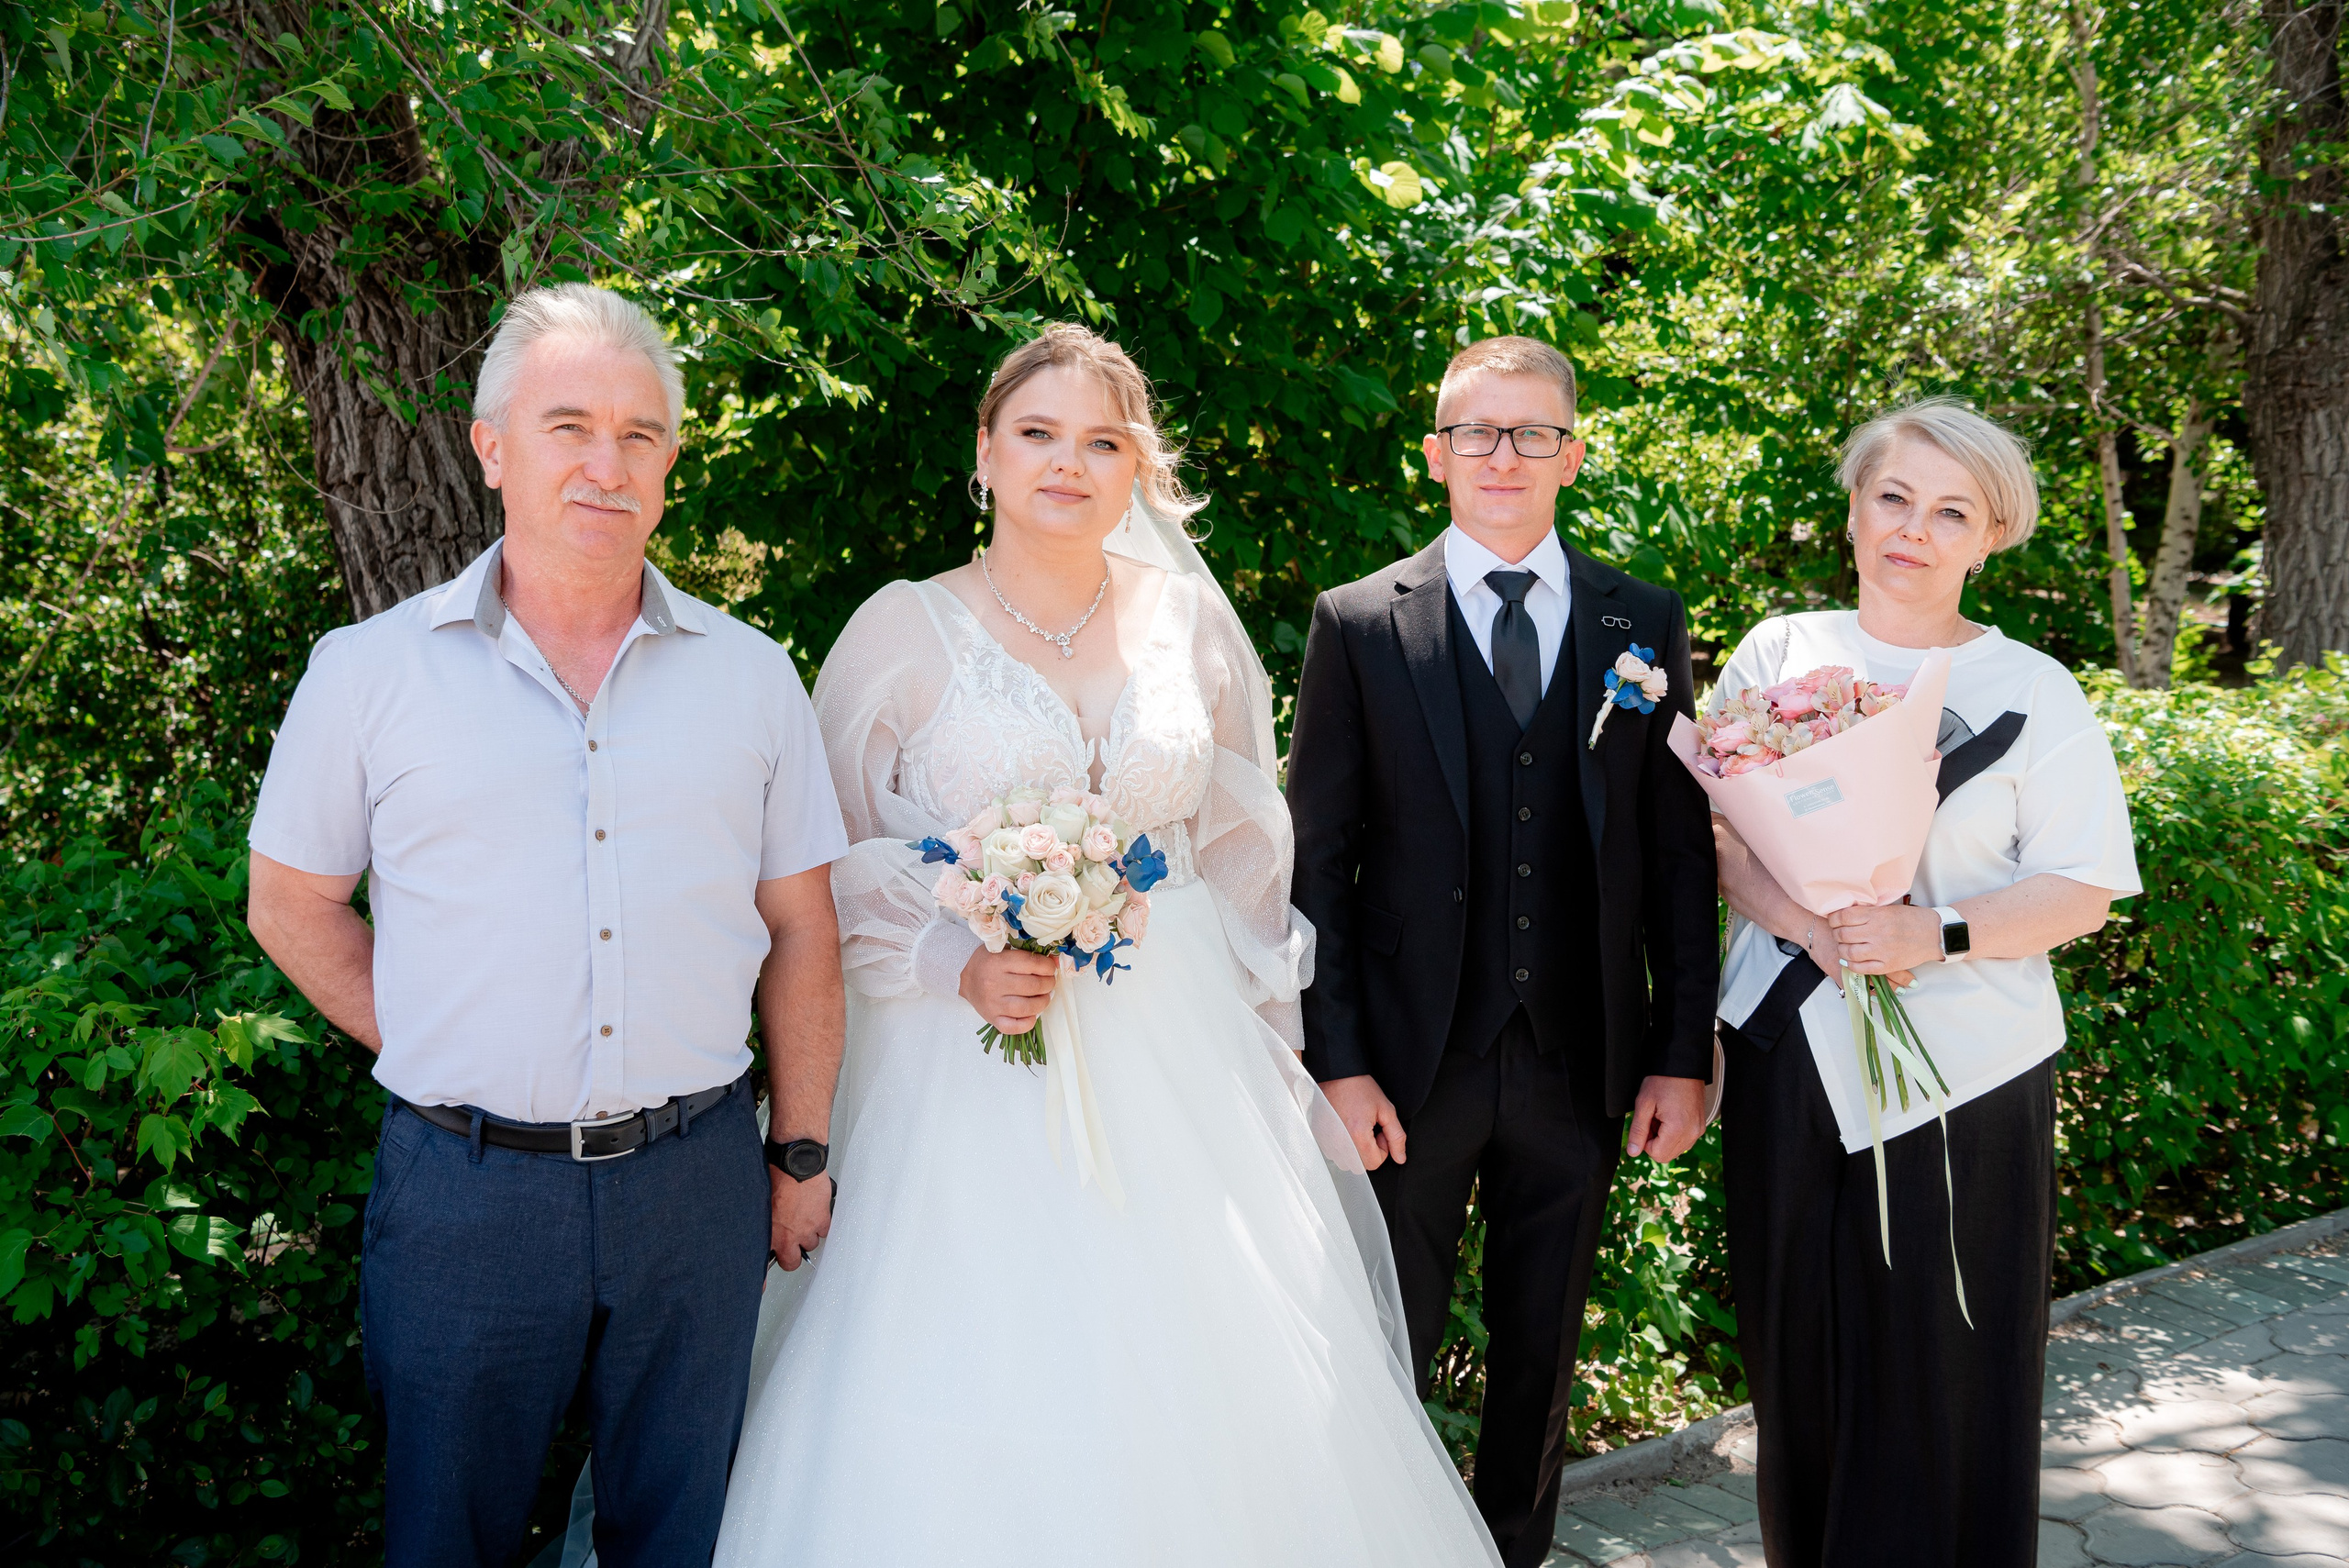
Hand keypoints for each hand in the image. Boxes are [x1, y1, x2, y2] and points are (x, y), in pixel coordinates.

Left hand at [769, 1165, 832, 1271]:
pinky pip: (825, 1231)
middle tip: (791, 1241)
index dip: (767, 1272)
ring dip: (808, 1235)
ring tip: (803, 1220)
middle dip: (793, 1253)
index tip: (764, 1282)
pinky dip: (821, 1224)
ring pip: (811, 1244)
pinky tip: (815, 1213)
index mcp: (770, 1233)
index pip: (768, 1265)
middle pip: (793, 1261)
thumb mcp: (759, 1203)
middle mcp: (788, 1236)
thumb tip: (762, 1228)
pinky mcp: (822, 1219)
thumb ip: (763, 1222)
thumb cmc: (775, 1176)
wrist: (795, 1162)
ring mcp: (807, 1230)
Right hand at [959, 946, 1059, 1033]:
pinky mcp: (993, 1019)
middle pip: (1033, 986)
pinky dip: (1028, 1023)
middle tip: (1049, 982)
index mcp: (997, 962)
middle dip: (1048, 983)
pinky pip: (1014, 1027)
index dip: (1047, 966)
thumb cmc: (987, 963)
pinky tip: (1032, 1014)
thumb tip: (1055, 962)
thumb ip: (1028, 953)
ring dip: (1043, 1002)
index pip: (1031, 964)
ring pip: (1027, 1008)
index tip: (1050, 968)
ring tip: (1044, 996)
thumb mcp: (1004, 949)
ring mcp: (993, 1004)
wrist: (967, 982)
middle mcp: (994, 984)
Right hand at [1320, 1074, 1406, 1170]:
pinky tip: (1344, 1125)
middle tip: (1368, 1127)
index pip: (1375, 1163)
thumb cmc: (1359, 1088)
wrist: (1336, 1074)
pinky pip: (1335, 1152)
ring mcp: (1326, 1141)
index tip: (1379, 1131)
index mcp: (1357, 1136)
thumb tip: (1400, 1158)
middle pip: (1361, 1165)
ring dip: (1355, 1149)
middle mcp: (1339, 1143)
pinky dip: (1343, 1144)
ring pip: (1348, 1160)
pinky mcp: (1319, 1137)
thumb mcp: (1385, 1109)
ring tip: (1355, 1126)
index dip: (1383, 1148)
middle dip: (1369, 1150)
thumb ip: (1396, 1136)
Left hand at [1626, 1075, 1707, 1163]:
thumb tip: (1633, 1152)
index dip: (1645, 1142)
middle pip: (1666, 1155)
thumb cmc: (1663, 1081)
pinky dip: (1673, 1133)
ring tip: (1660, 1116)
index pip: (1656, 1154)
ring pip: (1675, 1149)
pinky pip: (1684, 1140)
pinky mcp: (1700, 1126)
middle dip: (1654, 1141)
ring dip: (1663, 1138)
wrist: (1683, 1066)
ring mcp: (1698, 1130)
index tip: (1645, 1124)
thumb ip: (1637, 1131)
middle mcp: (1692, 1133)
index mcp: (1678, 1129)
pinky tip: (1669, 1116)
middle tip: (1651, 1120)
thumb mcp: (1644, 1104)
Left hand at [1827, 902, 1944, 975]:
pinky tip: (1848, 961)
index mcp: (1877, 916)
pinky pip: (1861, 968)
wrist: (1935, 934)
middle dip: (1836, 934)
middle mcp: (1877, 933)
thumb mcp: (1888, 909)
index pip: (1843, 916)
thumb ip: (1868, 913)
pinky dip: (1850, 965)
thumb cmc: (1912, 919)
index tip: (1834, 920)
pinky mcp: (1888, 965)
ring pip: (1848, 952)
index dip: (1833, 918)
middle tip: (1838, 933)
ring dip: (1841, 950)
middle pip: (1843, 934)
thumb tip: (1844, 915)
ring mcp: (1882, 951)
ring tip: (1844, 947)